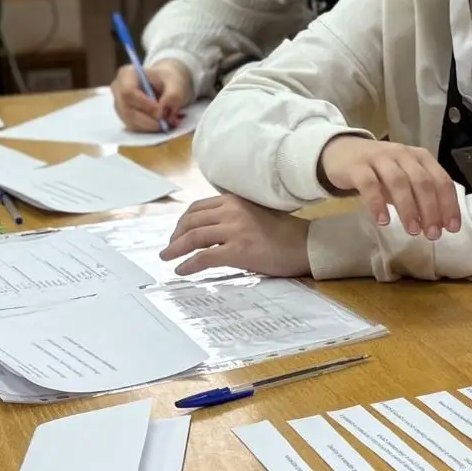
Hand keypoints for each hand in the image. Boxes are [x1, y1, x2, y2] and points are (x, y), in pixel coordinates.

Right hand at [111, 59, 191, 131]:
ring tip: (168, 124)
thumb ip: (173, 95)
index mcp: (127, 74)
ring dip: (150, 127)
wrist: (167, 84)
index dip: (144, 105)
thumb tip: (164, 111)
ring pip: (130, 122)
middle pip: (127, 110)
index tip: (162, 112)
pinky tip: (162, 125)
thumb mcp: (176, 83)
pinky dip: (150, 130)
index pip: (128, 92)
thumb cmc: (168, 80)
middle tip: (168, 123)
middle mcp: (118, 90)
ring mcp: (119, 105)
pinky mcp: (125, 117)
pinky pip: (134, 128)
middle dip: (149, 120)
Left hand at [160, 193, 308, 276]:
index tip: (177, 234)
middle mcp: (231, 211)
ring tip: (167, 258)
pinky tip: (181, 270)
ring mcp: (234, 230)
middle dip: (175, 236)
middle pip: (190, 221)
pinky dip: (188, 264)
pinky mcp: (238, 250)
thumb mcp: (254, 213)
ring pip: (193, 237)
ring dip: (175, 249)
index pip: (197, 208)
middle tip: (169, 249)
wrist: (304, 245)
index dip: (182, 222)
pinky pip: (204, 257)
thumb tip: (207, 229)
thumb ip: (232, 215)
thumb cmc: (283, 232)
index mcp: (234, 200)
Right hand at [318, 135, 461, 239]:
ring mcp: (379, 158)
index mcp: (420, 158)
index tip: (452, 228)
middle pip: (422, 182)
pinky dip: (378, 204)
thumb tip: (440, 224)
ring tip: (413, 231)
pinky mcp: (357, 167)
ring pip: (398, 182)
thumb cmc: (381, 171)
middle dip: (431, 210)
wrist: (343, 152)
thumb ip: (421, 198)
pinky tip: (383, 222)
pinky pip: (369, 185)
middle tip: (433, 235)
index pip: (441, 180)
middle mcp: (403, 155)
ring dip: (408, 208)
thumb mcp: (405, 180)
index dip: (448, 204)